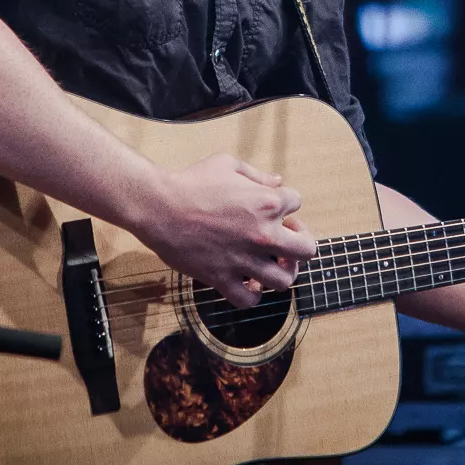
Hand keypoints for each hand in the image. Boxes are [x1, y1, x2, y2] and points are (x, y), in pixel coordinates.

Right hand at [130, 153, 317, 308]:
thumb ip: (257, 175)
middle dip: (300, 243)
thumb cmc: (192, 181)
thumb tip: (278, 182)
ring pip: (283, 281)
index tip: (274, 207)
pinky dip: (251, 295)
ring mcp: (244, 260)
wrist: (159, 207)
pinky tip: (247, 283)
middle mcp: (262, 234)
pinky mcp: (223, 278)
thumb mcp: (228, 164)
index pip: (297, 203)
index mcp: (267, 202)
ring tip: (270, 265)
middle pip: (306, 250)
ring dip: (281, 273)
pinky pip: (248, 300)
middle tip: (285, 241)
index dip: (287, 204)